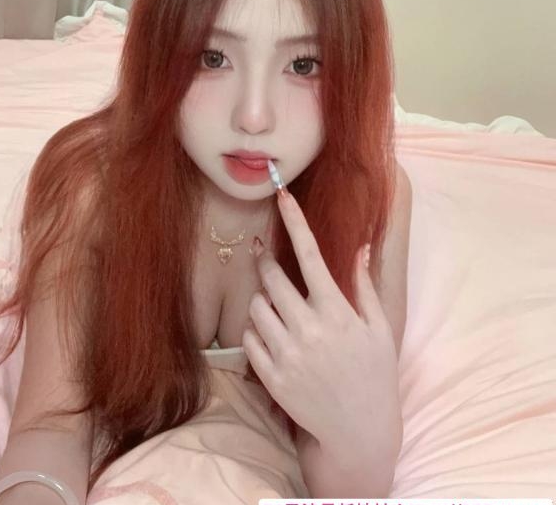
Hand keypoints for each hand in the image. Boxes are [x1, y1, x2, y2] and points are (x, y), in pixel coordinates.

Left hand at [242, 190, 401, 456]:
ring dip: (261, 299)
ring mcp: (287, 355)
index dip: (294, 221)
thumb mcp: (380, 328)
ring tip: (275, 305)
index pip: (309, 254)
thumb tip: (360, 247)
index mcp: (336, 312)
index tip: (281, 196)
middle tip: (263, 255)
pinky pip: (248, 340)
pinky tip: (271, 334)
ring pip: (256, 308)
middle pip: (271, 278)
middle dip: (264, 261)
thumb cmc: (375, 375)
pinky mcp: (271, 377)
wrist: (358, 432)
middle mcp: (308, 329)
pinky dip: (255, 331)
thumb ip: (365, 286)